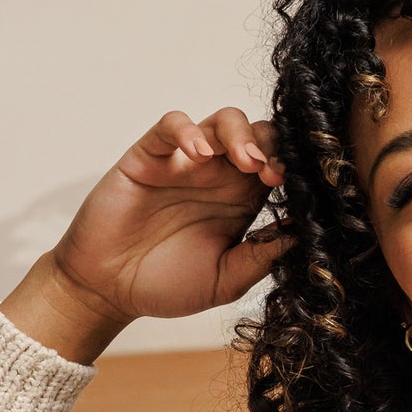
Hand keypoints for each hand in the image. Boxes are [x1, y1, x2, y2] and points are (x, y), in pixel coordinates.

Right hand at [49, 108, 292, 322]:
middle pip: (258, 135)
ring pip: (222, 121)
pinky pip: (170, 125)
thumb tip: (302, 236)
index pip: (278, 167)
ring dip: (241, 134)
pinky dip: (187, 130)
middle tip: (273, 174)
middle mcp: (218, 177)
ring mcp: (184, 163)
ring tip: (246, 161)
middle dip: (273, 146)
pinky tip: (198, 154)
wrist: (110, 290)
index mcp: (242, 202)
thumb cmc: (166, 285)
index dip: (291, 170)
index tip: (297, 189)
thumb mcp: (225, 280)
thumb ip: (260, 258)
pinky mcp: (149, 156)